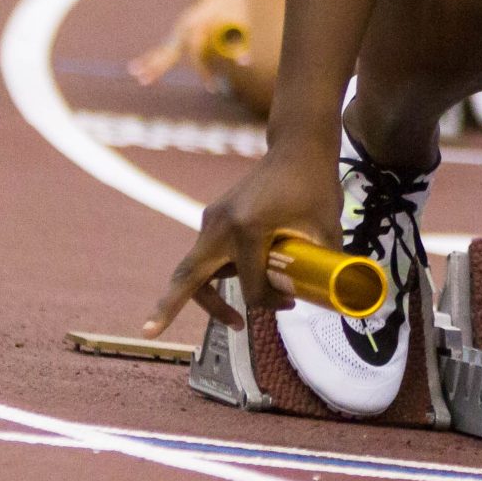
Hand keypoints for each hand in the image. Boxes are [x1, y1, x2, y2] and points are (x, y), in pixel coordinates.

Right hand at [129, 0, 249, 88]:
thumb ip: (238, 43)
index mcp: (197, 25)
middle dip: (157, 67)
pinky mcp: (179, 34)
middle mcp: (183, 28)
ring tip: (133, 74)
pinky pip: (163, 49)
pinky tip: (137, 66)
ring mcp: (179, 30)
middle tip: (143, 81)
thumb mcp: (238, 23)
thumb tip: (245, 62)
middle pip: (168, 51)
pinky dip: (151, 57)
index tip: (212, 87)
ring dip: (148, 62)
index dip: (202, 71)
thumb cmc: (232, 8)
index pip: (195, 53)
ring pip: (162, 50)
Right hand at [141, 146, 342, 336]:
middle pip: (188, 276)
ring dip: (205, 294)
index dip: (270, 303)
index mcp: (248, 229)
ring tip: (234, 320)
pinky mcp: (215, 216)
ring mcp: (213, 218)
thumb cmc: (314, 187)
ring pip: (193, 267)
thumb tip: (331, 299)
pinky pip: (207, 254)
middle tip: (150, 332)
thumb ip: (323, 267)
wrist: (298, 148)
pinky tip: (243, 282)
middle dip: (170, 306)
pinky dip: (216, 274)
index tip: (291, 303)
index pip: (250, 286)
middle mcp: (220, 224)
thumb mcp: (325, 230)